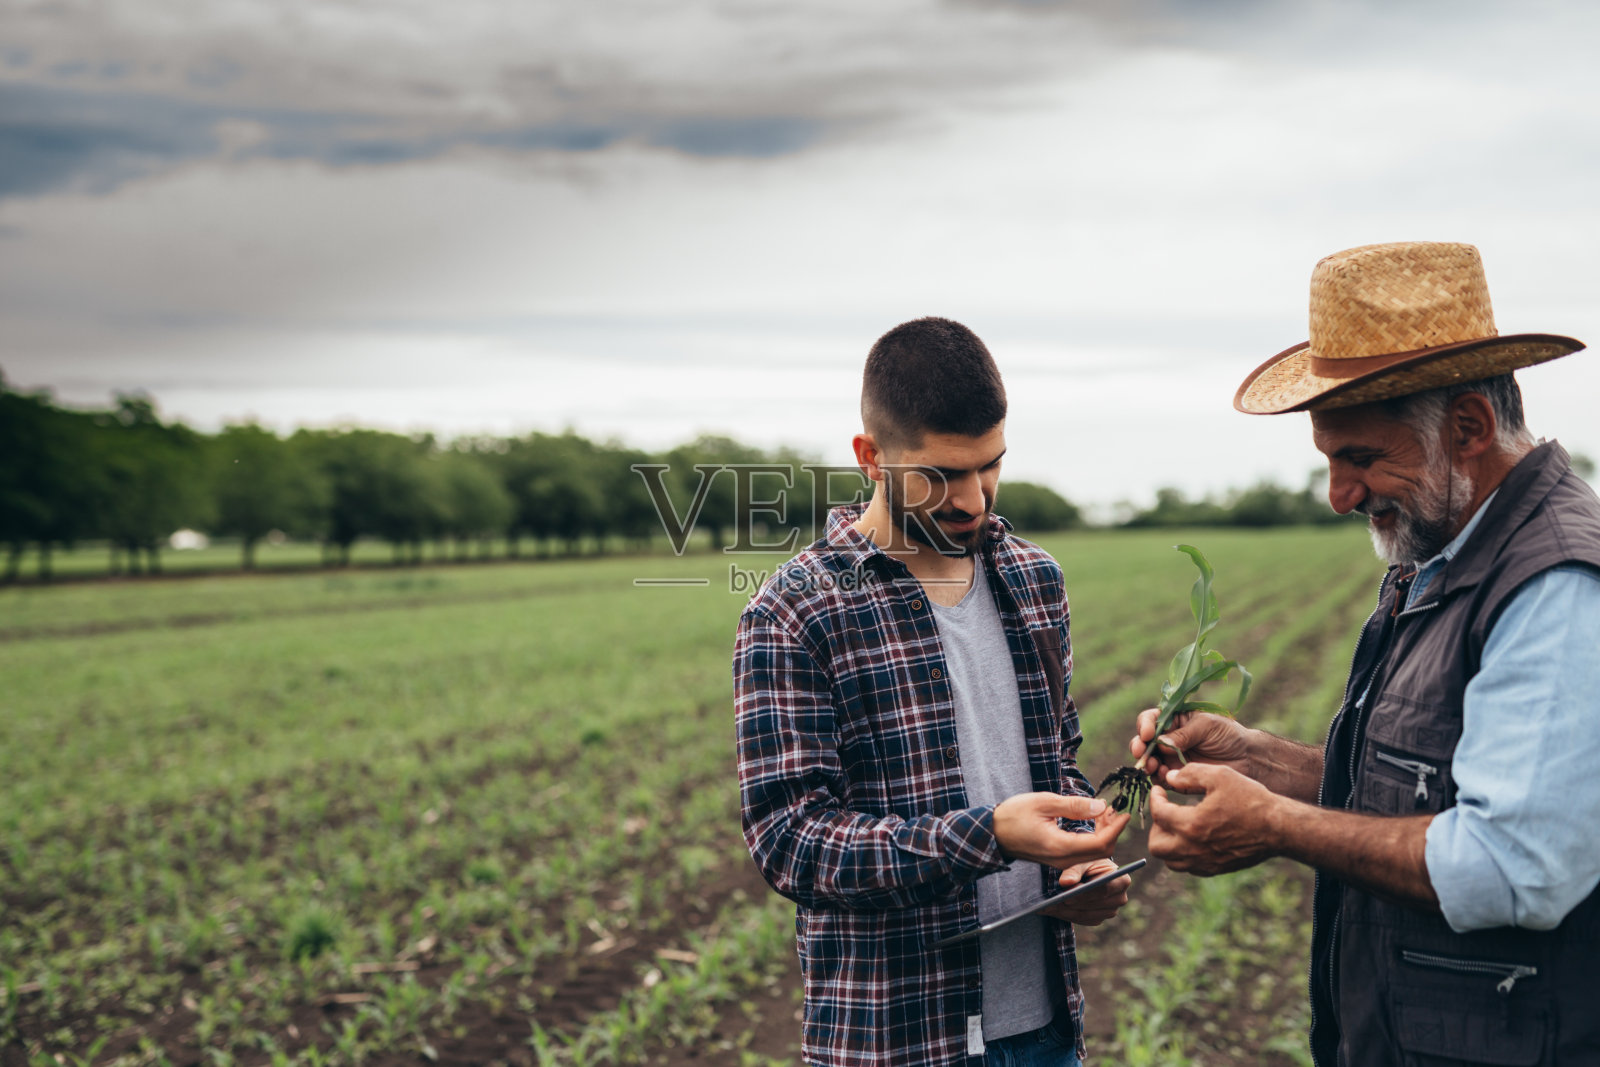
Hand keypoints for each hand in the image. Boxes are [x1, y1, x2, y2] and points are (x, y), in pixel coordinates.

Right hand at [993, 792, 1129, 867]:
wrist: (993, 833)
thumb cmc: (1014, 815)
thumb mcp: (1044, 802)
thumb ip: (1074, 806)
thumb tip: (1100, 806)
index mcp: (1060, 847)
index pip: (1100, 844)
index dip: (1116, 829)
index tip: (1124, 812)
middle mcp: (1063, 860)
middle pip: (1102, 851)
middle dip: (1113, 830)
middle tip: (1114, 808)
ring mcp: (1062, 862)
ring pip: (1095, 853)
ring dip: (1105, 833)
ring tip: (1105, 811)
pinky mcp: (1060, 859)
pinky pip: (1085, 852)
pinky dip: (1095, 837)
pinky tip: (1094, 820)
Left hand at [1039, 858, 1130, 925]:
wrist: (1090, 871)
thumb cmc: (1087, 863)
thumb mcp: (1081, 861)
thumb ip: (1074, 870)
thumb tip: (1065, 882)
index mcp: (1121, 880)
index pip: (1103, 889)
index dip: (1085, 894)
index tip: (1067, 896)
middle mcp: (1120, 898)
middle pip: (1094, 905)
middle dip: (1072, 904)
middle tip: (1051, 904)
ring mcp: (1111, 911)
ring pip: (1086, 914)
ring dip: (1066, 912)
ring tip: (1046, 907)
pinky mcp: (1099, 918)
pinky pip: (1082, 920)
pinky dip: (1066, 915)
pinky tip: (1052, 910)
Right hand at [1130, 707, 1252, 785]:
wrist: (1248, 759)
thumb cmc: (1228, 735)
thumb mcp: (1205, 726)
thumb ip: (1183, 734)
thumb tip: (1159, 742)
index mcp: (1174, 721)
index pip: (1151, 720)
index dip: (1145, 725)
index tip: (1148, 733)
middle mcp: (1168, 740)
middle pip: (1144, 742)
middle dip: (1139, 746)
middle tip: (1141, 751)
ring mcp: (1170, 759)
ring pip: (1149, 761)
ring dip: (1147, 763)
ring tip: (1153, 765)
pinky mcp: (1177, 778)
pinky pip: (1161, 779)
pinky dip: (1158, 778)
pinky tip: (1165, 775)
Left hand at [1147, 762, 1278, 875]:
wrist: (1278, 828)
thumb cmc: (1251, 799)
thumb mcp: (1220, 776)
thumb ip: (1191, 774)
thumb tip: (1170, 777)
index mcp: (1191, 824)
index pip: (1157, 814)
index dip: (1154, 798)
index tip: (1159, 790)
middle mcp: (1194, 848)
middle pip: (1156, 845)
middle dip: (1156, 826)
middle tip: (1166, 812)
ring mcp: (1205, 861)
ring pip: (1170, 861)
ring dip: (1168, 843)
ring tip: (1178, 825)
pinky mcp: (1216, 868)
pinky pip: (1189, 867)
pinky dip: (1183, 854)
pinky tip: (1194, 838)